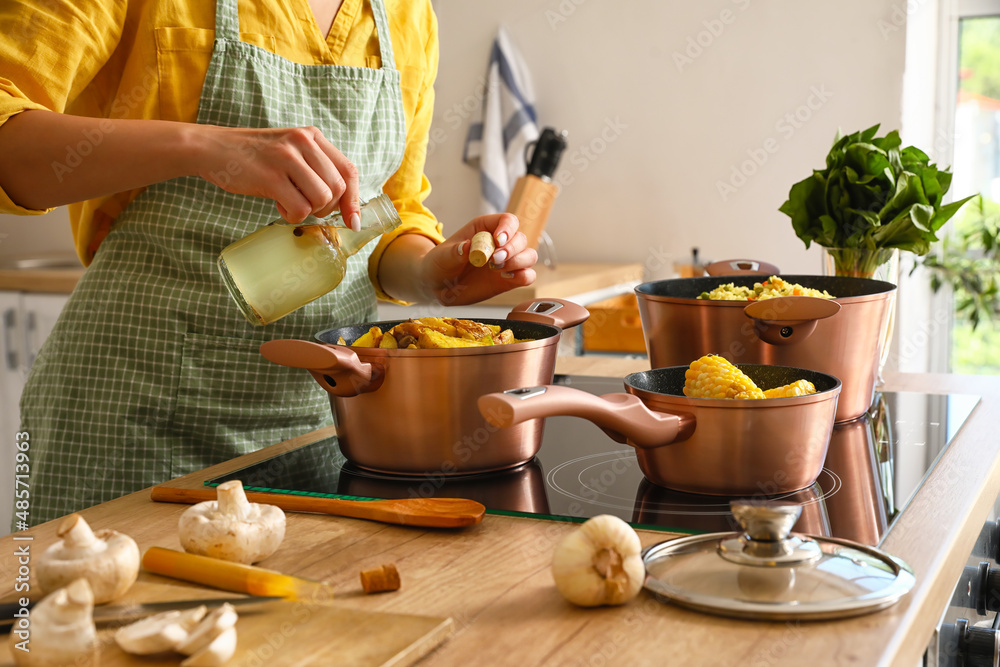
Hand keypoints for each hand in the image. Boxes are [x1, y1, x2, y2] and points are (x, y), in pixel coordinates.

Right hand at [197, 125, 361, 228]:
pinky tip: (278, 204)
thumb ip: (316, 168)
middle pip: (337, 188)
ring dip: (309, 211)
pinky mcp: (271, 176)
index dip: (354, 200)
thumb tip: (345, 205)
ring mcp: (287, 158)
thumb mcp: (290, 151)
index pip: (348, 170)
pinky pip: (300, 208)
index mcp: (312, 136)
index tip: (353, 221)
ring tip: (289, 202)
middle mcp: (303, 142)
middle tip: (306, 206)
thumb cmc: (254, 157)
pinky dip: (292, 215)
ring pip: (322, 198)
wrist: (212, 148)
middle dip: (326, 208)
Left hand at [418, 213, 537, 305]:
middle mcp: (499, 243)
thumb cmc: (439, 265)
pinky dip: (524, 277)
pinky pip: (527, 276)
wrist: (437, 286)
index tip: (498, 240)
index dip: (507, 228)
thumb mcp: (441, 257)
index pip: (507, 220)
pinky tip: (507, 279)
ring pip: (529, 256)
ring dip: (519, 262)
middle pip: (520, 238)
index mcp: (485, 228)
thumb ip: (455, 252)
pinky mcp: (509, 280)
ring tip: (498, 269)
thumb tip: (467, 247)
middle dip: (511, 248)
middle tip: (495, 259)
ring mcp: (506, 262)